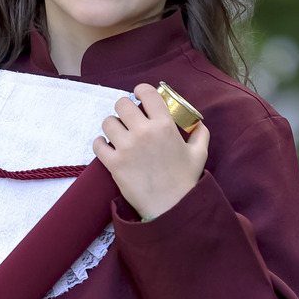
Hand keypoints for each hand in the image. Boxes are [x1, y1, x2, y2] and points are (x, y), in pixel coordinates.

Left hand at [93, 83, 209, 220]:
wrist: (171, 208)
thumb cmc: (185, 181)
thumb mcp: (199, 154)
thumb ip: (200, 134)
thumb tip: (199, 123)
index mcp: (164, 125)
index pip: (146, 93)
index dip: (140, 91)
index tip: (139, 96)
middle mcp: (144, 132)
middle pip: (122, 104)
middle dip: (124, 109)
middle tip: (128, 118)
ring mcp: (126, 147)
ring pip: (108, 122)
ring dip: (112, 126)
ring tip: (118, 134)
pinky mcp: (114, 163)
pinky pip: (98, 144)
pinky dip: (101, 144)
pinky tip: (107, 148)